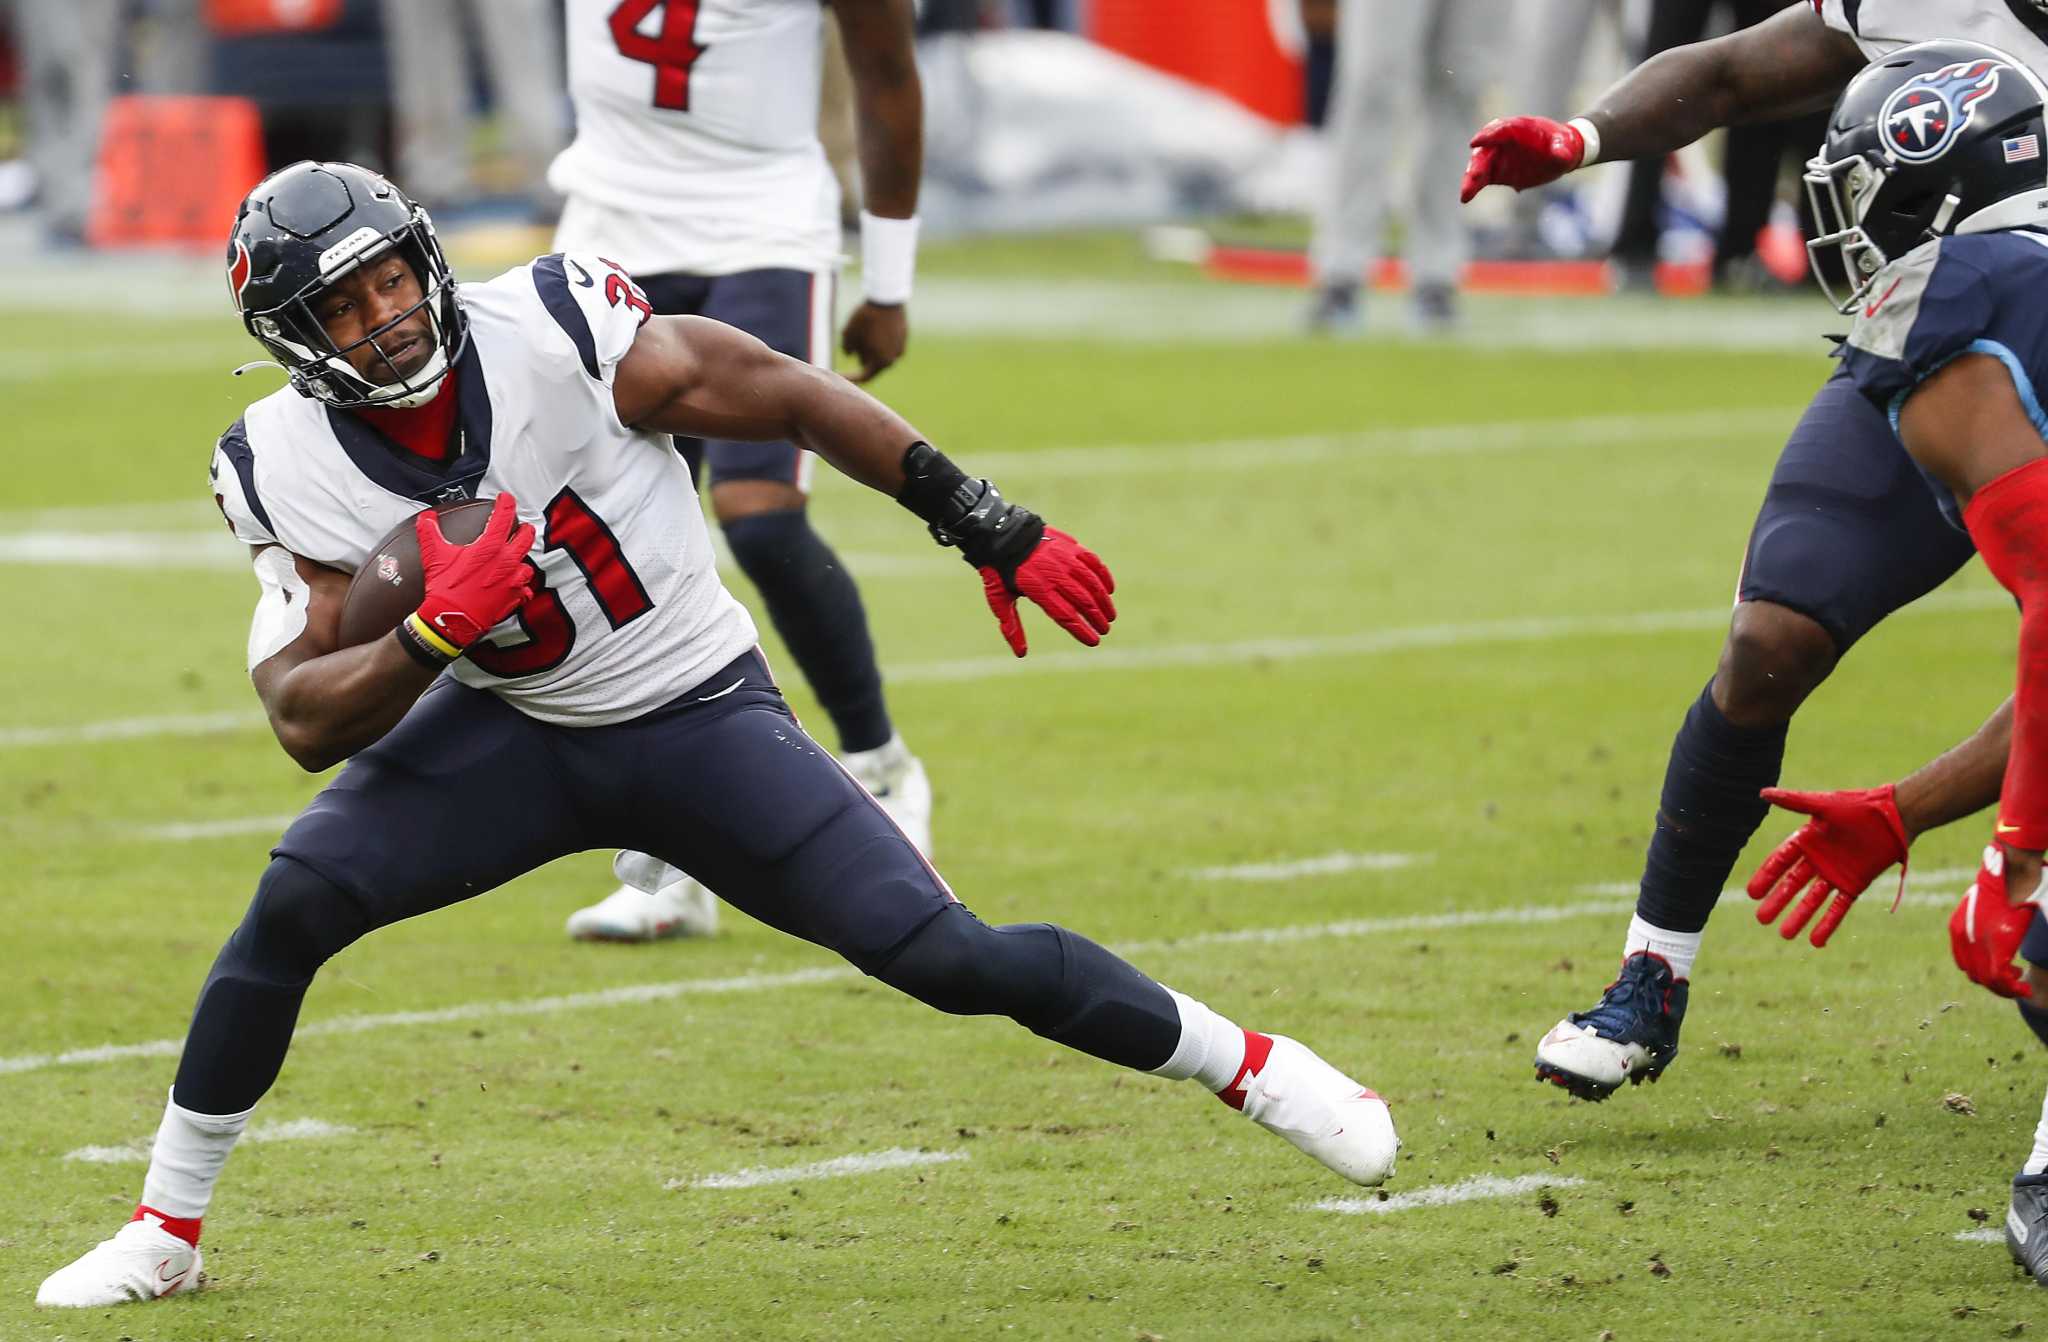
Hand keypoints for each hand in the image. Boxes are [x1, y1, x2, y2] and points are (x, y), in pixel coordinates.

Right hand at [416, 493, 535, 649]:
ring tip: (515, 559)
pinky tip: (515, 585)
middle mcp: (507, 562)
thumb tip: (426, 517)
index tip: (506, 498)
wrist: (451, 619)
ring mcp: (514, 581)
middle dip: (524, 529)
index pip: (504, 516)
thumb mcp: (434, 555)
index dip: (506, 503)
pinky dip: (522, 586)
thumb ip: (430, 532)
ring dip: (522, 560)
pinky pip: (526, 589)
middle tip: (521, 526)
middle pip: (525, 538)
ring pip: (527, 565)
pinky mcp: (515, 598)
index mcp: (490, 547)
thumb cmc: (444, 587)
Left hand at [841, 301, 907, 383]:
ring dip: (872, 349)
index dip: (851, 377)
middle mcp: (893, 358)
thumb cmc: (865, 318)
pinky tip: (873, 326)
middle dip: (862, 357)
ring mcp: (900, 348)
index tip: (840, 374)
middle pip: (873, 365)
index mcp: (881, 362)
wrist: (886, 298)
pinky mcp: (904, 337)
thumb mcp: (848, 334)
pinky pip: (889, 344)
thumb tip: (850, 354)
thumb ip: (847, 349)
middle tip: (850, 346)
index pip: (864, 377)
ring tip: (862, 332)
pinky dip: (880, 341)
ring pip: (882, 354)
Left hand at [980, 526, 1114, 656]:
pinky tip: (1110, 590)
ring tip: (1110, 615)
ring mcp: (1065, 558)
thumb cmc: (1000, 572)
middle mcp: (1055, 574)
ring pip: (1092, 583)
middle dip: (1097, 618)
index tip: (1093, 641)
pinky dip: (1104, 577)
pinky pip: (1093, 562)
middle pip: (1083, 601)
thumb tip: (1021, 654)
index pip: (1065, 615)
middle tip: (1105, 630)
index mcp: (1038, 589)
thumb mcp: (999, 600)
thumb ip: (1011, 627)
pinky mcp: (1071, 547)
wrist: (1003, 535)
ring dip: (1104, 601)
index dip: (1081, 630)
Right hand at [1460, 116, 1586, 203]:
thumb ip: (1561, 149)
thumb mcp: (1566, 146)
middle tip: (1472, 178)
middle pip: (1485, 151)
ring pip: (1479, 167)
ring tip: (1465, 195)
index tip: (1474, 143)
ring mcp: (1498, 157)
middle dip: (1476, 165)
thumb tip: (1560, 155)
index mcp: (1518, 128)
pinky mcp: (1496, 172)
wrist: (1560, 155)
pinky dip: (1473, 188)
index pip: (1500, 130)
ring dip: (1471, 179)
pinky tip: (1465, 198)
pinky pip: (1481, 180)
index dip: (1487, 136)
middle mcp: (1503, 141)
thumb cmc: (1562, 145)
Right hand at [1746, 785, 1909, 945]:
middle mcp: (1817, 860)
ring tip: (1785, 935)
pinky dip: (1828, 924)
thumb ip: (1793, 802)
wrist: (1895, 816)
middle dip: (1778, 902)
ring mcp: (1835, 874)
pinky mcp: (1854, 885)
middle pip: (1792, 885)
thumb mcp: (1823, 804)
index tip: (1752, 893)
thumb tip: (1762, 793)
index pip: (1780, 862)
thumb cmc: (1858, 806)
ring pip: (1812, 900)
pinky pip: (1838, 908)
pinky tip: (1816, 941)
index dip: (1766, 877)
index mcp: (1806, 841)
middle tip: (1762, 919)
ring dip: (1799, 917)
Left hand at [1949, 843, 2042, 998]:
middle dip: (1994, 984)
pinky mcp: (1999, 945)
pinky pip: (2001, 978)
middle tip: (2012, 981)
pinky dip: (2013, 988)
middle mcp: (1964, 938)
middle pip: (1974, 974)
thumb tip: (1990, 933)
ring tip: (2018, 981)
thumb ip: (1980, 920)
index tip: (1998, 975)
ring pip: (1987, 981)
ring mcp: (1980, 942)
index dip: (1981, 973)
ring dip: (2004, 988)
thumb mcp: (1983, 902)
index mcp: (1958, 928)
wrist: (2010, 871)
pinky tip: (2024, 985)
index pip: (1963, 963)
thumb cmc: (2000, 882)